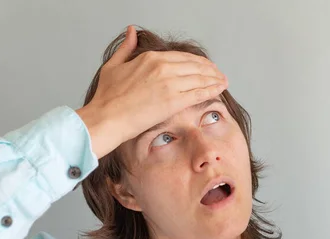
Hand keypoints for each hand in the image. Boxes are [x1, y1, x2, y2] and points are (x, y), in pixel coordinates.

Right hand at [77, 25, 228, 157]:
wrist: (106, 117)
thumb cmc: (107, 97)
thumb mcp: (114, 65)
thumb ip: (127, 48)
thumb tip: (132, 31)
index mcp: (150, 58)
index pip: (182, 57)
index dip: (197, 62)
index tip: (205, 66)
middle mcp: (162, 68)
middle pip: (195, 66)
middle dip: (210, 70)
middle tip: (219, 74)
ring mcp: (169, 84)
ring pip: (200, 78)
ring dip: (215, 79)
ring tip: (223, 82)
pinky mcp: (174, 101)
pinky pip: (199, 93)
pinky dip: (212, 90)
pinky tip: (220, 89)